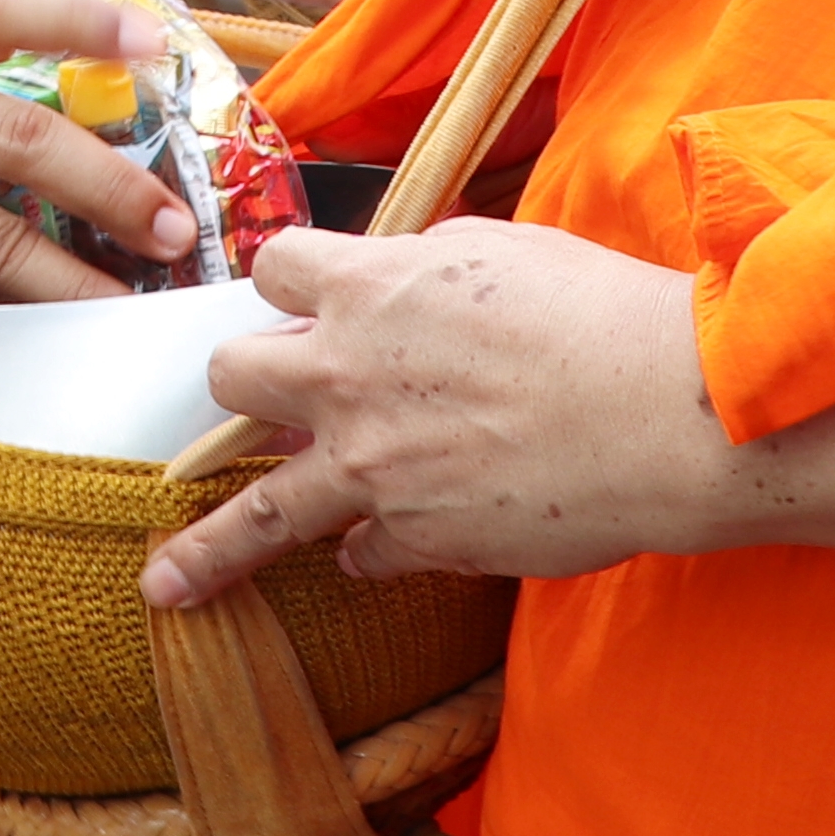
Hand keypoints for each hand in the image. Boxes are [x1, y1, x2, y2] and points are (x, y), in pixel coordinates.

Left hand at [138, 219, 834, 606]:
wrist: (670, 413)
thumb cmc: (604, 316)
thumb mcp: (505, 252)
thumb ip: (429, 268)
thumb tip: (406, 279)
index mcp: (368, 288)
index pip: (273, 270)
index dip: (290, 287)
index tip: (300, 301)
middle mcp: (346, 376)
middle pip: (231, 376)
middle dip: (248, 384)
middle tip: (270, 400)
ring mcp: (370, 466)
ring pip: (254, 510)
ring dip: (208, 547)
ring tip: (164, 583)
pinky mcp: (411, 537)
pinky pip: (357, 553)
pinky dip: (371, 548)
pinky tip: (385, 550)